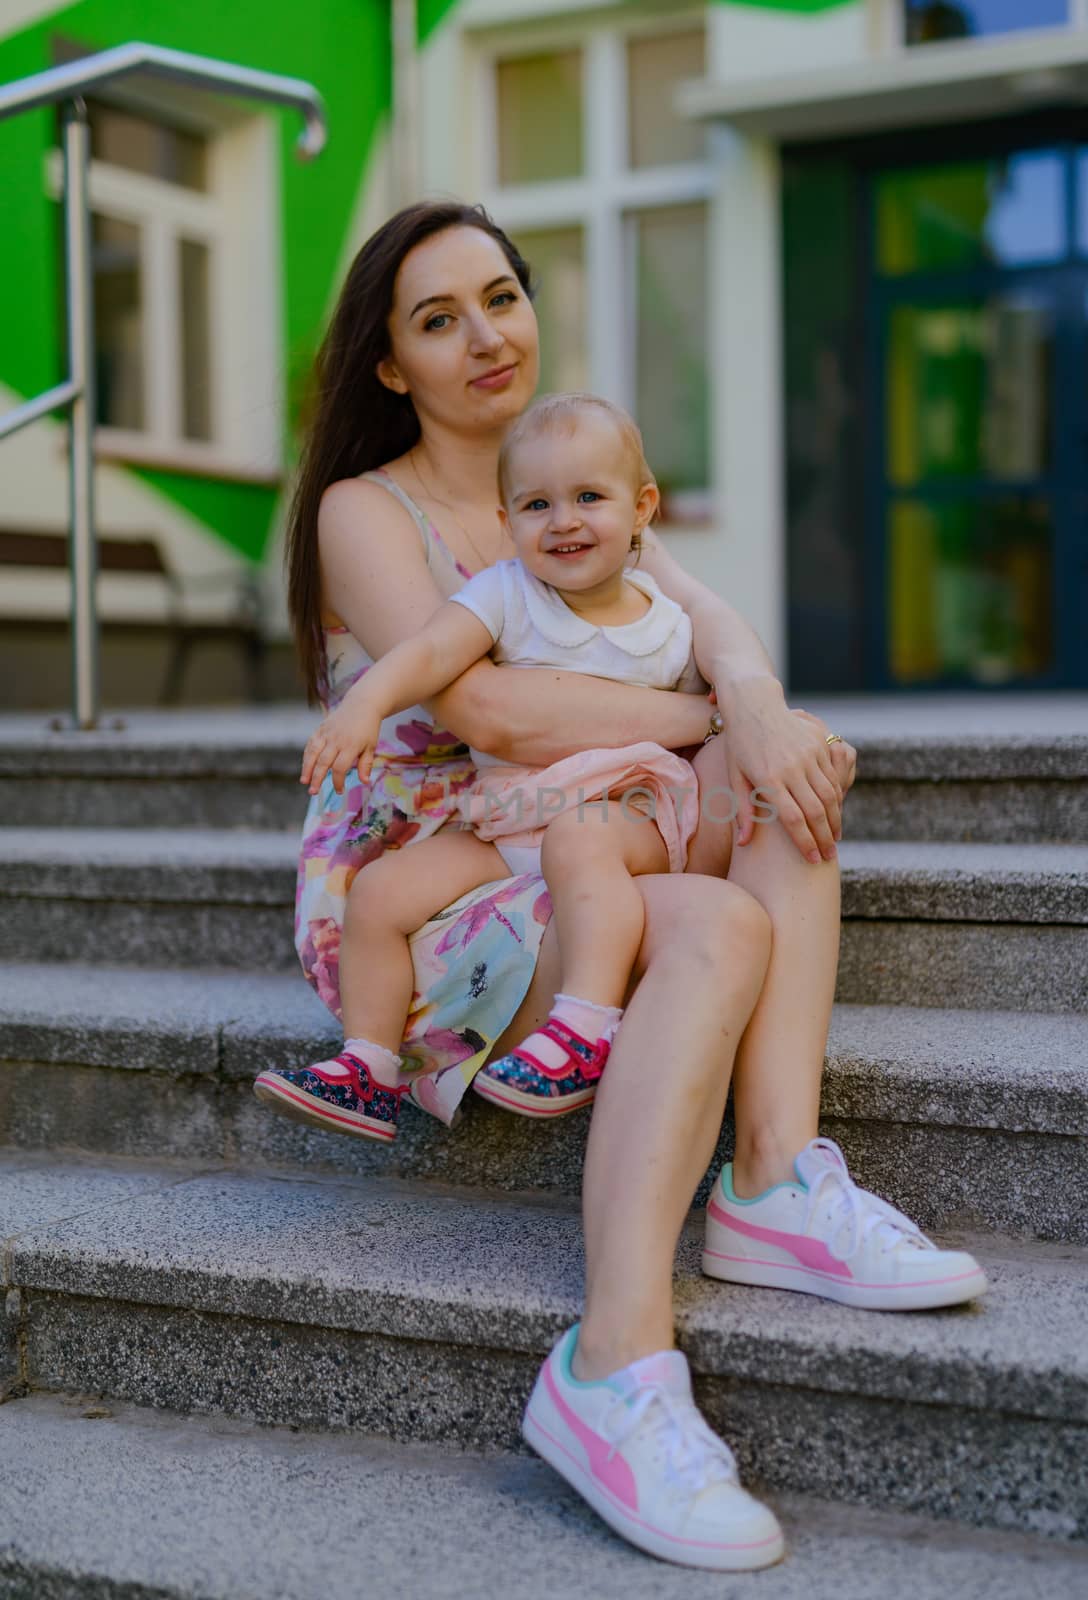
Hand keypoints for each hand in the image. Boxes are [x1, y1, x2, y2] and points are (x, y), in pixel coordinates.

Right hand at [300, 701, 381, 794]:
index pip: (340, 767)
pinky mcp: (321, 728)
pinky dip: (307, 755)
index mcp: (351, 746)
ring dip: (307, 768)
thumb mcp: (371, 746)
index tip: (339, 791)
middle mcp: (336, 740)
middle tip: (313, 792)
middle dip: (317, 778)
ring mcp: (327, 733)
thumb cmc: (368, 728)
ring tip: (304, 782)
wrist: (362, 704)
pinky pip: (311, 744)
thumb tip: (365, 782)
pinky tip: (305, 767)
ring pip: (313, 753)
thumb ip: (366, 764)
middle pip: (324, 762)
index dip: (338, 781)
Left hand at [716, 680, 855, 862]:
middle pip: (816, 811)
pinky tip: (835, 812)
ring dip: (835, 819)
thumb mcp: (735, 777)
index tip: (812, 859)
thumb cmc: (739, 745)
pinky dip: (837, 797)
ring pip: (829, 795)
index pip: (793, 819)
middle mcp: (791, 767)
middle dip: (825, 837)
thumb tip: (744, 844)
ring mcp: (808, 753)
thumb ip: (743, 811)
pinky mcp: (818, 743)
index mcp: (768, 779)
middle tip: (829, 856)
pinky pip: (832, 775)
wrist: (754, 704)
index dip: (805, 843)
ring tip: (835, 839)